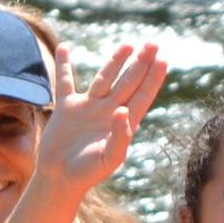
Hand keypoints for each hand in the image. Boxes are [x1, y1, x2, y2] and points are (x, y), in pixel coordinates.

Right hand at [35, 41, 165, 190]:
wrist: (60, 178)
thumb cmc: (88, 172)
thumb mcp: (109, 158)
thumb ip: (120, 135)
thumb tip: (123, 110)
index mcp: (123, 123)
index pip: (142, 95)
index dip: (153, 78)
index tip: (163, 60)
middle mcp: (108, 111)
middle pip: (128, 82)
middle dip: (140, 64)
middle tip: (152, 44)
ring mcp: (89, 107)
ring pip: (104, 78)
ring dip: (115, 61)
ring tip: (128, 45)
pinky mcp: (67, 108)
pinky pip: (66, 81)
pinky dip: (65, 64)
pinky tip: (66, 48)